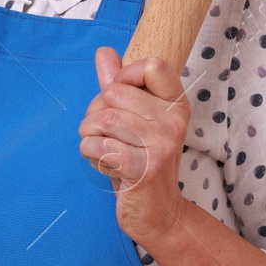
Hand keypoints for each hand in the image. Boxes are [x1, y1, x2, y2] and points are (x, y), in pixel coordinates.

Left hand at [77, 46, 193, 246]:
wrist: (159, 213)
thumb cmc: (143, 161)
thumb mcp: (135, 120)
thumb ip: (120, 85)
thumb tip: (104, 52)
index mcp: (176, 105)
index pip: (152, 65)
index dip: (124, 76)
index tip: (120, 97)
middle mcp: (173, 122)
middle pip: (114, 93)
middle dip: (96, 112)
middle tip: (104, 132)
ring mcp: (161, 146)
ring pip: (102, 120)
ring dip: (89, 134)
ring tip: (101, 148)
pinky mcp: (143, 169)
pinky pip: (99, 146)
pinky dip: (90, 153)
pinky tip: (102, 162)